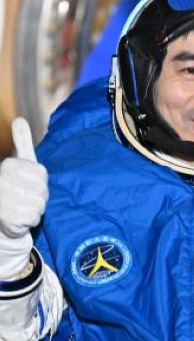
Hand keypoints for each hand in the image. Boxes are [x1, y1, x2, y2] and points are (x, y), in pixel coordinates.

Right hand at [0, 118, 47, 279]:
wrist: (2, 216)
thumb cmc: (15, 186)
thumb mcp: (20, 161)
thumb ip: (21, 141)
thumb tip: (19, 119)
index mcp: (10, 165)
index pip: (42, 176)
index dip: (40, 183)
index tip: (27, 183)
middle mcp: (4, 181)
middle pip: (43, 191)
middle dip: (39, 196)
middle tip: (24, 197)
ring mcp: (5, 201)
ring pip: (40, 205)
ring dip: (34, 209)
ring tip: (21, 206)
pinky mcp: (9, 218)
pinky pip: (34, 218)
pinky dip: (30, 221)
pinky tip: (19, 218)